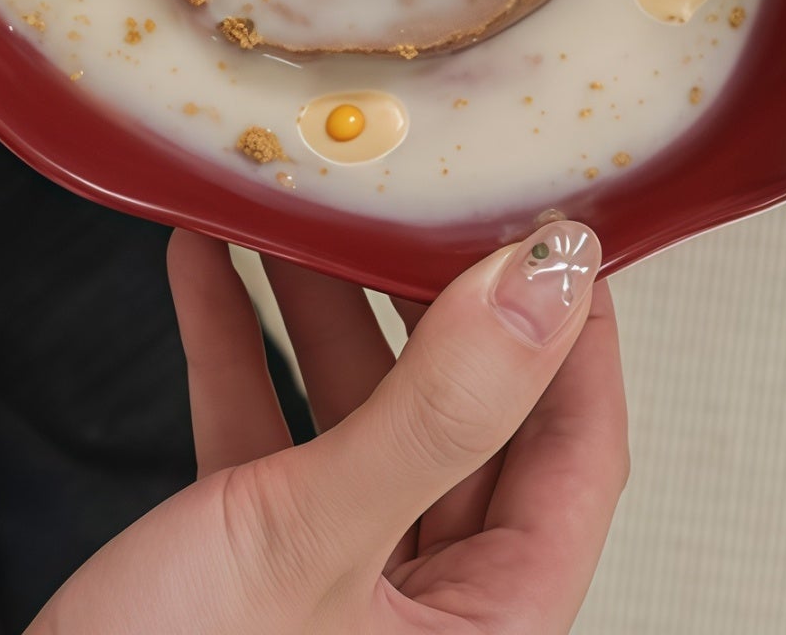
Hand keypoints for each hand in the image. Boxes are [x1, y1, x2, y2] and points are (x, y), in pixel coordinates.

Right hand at [33, 221, 625, 634]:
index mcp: (491, 633)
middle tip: (418, 194)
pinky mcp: (249, 574)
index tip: (550, 219)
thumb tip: (544, 281)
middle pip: (470, 419)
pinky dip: (241, 351)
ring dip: (325, 309)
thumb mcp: (310, 541)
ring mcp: (338, 592)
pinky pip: (268, 439)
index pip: (577, 451)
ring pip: (365, 418)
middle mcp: (428, 616)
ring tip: (302, 204)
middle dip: (432, 297)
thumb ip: (436, 409)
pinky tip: (207, 264)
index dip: (571, 330)